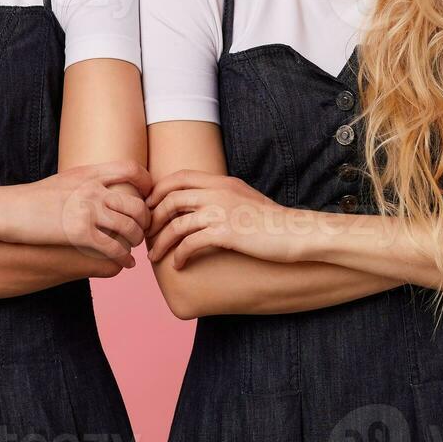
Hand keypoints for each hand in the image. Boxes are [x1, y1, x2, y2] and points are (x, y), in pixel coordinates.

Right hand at [0, 161, 154, 267]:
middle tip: (144, 230)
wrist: (7, 210)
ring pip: (129, 228)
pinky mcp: (80, 234)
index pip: (131, 169)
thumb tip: (99, 188)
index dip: (147, 182)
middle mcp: (93, 189)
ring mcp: (88, 211)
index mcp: (89, 173)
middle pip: (136, 204)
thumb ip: (85, 182)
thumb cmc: (31, 198)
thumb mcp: (62, 180)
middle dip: (145, 220)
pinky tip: (125, 263)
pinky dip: (123, 257)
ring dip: (135, 241)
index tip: (148, 196)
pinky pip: (113, 248)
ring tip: (133, 248)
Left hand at [146, 170, 295, 268]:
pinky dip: (179, 255)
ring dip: (161, 242)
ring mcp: (221, 212)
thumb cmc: (271, 221)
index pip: (180, 176)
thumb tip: (203, 203)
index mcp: (222, 181)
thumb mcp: (245, 198)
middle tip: (146, 233)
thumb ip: (223, 195)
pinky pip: (191, 243)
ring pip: (176, 223)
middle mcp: (218, 192)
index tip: (150, 206)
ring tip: (154, 256)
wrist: (296, 233)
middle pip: (171, 198)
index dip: (159, 190)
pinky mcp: (226, 233)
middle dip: (153, 217)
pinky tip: (178, 265)